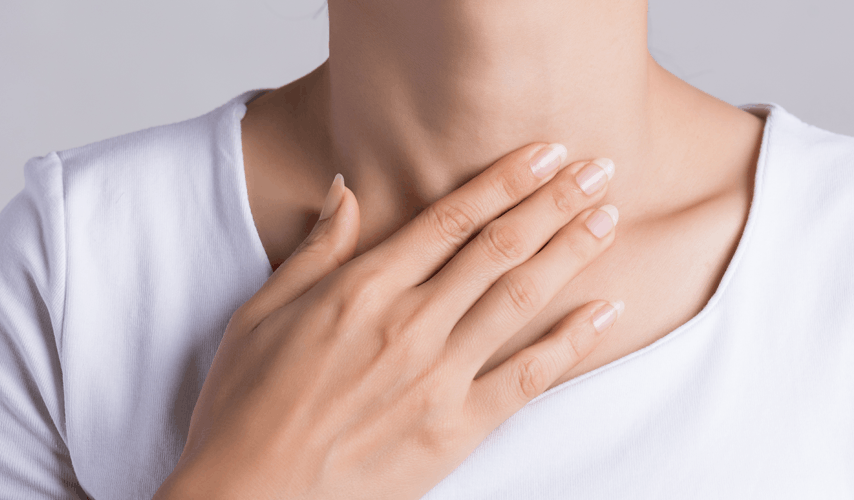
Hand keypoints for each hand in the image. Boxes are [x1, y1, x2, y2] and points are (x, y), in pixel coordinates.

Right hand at [155, 142, 623, 498]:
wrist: (248, 498)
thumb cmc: (244, 409)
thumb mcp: (258, 315)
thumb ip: (314, 252)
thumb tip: (344, 192)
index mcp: (360, 290)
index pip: (450, 219)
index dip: (505, 180)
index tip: (545, 152)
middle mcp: (408, 324)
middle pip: (497, 248)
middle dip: (553, 203)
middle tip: (597, 169)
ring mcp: (436, 378)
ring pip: (519, 299)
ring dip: (569, 253)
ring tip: (609, 218)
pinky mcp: (454, 430)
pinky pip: (527, 377)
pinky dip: (571, 342)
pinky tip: (604, 311)